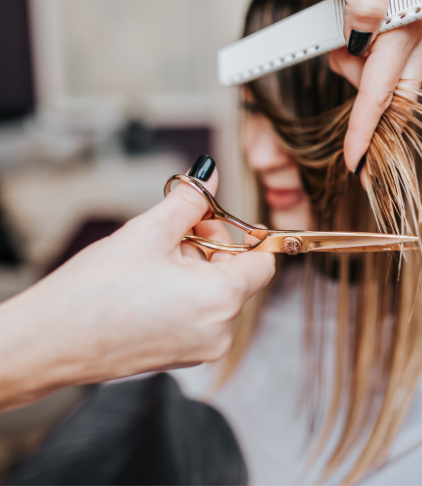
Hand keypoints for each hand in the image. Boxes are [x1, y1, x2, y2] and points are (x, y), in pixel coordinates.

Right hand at [0, 156, 273, 409]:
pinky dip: (188, 293)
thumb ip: (189, 200)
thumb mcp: (148, 232)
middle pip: (238, 276)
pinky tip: (151, 284)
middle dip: (212, 247)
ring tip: (155, 259)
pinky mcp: (183, 357)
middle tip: (176, 229)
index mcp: (222, 300)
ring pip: (218, 295)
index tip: (220, 221)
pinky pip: (202, 315)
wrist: (48, 344)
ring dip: (197, 269)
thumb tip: (210, 175)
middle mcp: (221, 331)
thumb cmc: (94, 293)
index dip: (245, 235)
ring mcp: (202, 349)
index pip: (263, 263)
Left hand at [306, 0, 421, 172]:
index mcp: (412, 21)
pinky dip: (356, 71)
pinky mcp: (394, 39)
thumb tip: (367, 33)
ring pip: (382, 88)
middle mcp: (417, 34)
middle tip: (346, 113)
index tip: (355, 162)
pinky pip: (377, 75)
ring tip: (338, 41)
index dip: (368, 128)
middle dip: (366, 114)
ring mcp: (408, 38)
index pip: (385, 88)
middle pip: (393, 98)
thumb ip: (366, 0)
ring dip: (354, 78)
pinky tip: (346, 46)